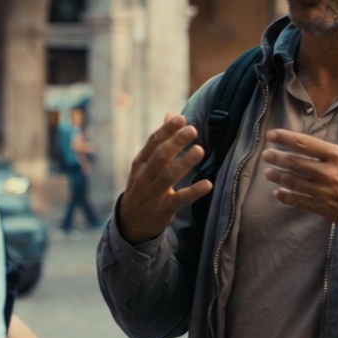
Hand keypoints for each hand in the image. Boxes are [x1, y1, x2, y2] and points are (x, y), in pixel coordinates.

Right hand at [117, 114, 215, 243]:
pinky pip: (179, 200)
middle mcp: (144, 177)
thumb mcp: (145, 165)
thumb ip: (159, 140)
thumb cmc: (142, 187)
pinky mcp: (163, 210)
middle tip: (192, 130)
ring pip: (168, 176)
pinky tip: (207, 184)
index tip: (181, 119)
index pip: (153, 142)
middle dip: (176, 142)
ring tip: (199, 150)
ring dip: (184, 163)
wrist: (129, 224)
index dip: (167, 130)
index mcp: (140, 163)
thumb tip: (171, 114)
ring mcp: (153, 194)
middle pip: (160, 156)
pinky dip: (193, 192)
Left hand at [262, 109, 337, 228]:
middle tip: (265, 155)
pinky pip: (300, 202)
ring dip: (279, 176)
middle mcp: (327, 172)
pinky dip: (287, 197)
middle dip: (277, 158)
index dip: (286, 138)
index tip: (272, 135)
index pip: (306, 144)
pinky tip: (278, 194)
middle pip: (295, 162)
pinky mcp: (324, 208)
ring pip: (294, 182)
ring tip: (268, 173)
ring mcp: (324, 192)